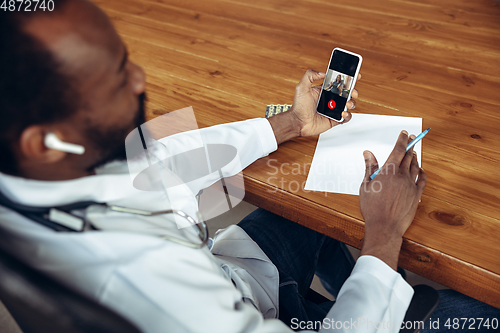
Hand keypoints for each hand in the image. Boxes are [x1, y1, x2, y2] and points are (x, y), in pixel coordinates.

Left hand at [290, 69, 359, 136]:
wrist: (298, 122)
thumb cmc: (298, 106)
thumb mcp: (302, 87)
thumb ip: (310, 75)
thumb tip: (322, 73)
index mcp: (325, 90)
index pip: (339, 83)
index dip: (348, 79)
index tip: (355, 75)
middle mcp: (330, 99)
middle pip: (347, 93)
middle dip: (353, 91)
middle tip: (353, 92)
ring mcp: (333, 109)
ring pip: (349, 104)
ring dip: (352, 103)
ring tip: (347, 103)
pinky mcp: (334, 119)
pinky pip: (346, 118)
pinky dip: (348, 115)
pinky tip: (343, 113)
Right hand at [359, 130, 426, 269]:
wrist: (385, 226)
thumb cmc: (372, 208)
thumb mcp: (366, 186)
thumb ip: (369, 168)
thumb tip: (368, 154)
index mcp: (388, 172)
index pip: (398, 150)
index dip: (402, 140)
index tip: (404, 134)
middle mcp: (402, 176)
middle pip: (408, 156)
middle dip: (410, 145)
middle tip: (412, 138)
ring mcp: (411, 185)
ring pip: (415, 166)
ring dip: (415, 157)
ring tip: (414, 152)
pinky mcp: (416, 195)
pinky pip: (422, 179)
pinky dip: (422, 172)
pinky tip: (420, 170)